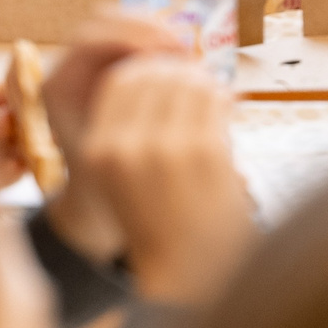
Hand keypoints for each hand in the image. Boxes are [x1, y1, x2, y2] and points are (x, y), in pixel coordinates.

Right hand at [49, 30, 256, 303]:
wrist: (192, 268)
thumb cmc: (162, 213)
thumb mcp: (124, 172)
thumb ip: (131, 124)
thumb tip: (166, 60)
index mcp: (98, 152)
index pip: (120, 78)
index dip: (146, 64)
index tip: (166, 68)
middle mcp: (126, 147)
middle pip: (154, 73)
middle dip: (178, 67)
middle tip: (197, 74)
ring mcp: (166, 149)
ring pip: (188, 79)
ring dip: (204, 78)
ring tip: (214, 92)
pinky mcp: (206, 152)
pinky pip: (216, 97)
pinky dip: (225, 95)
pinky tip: (230, 105)